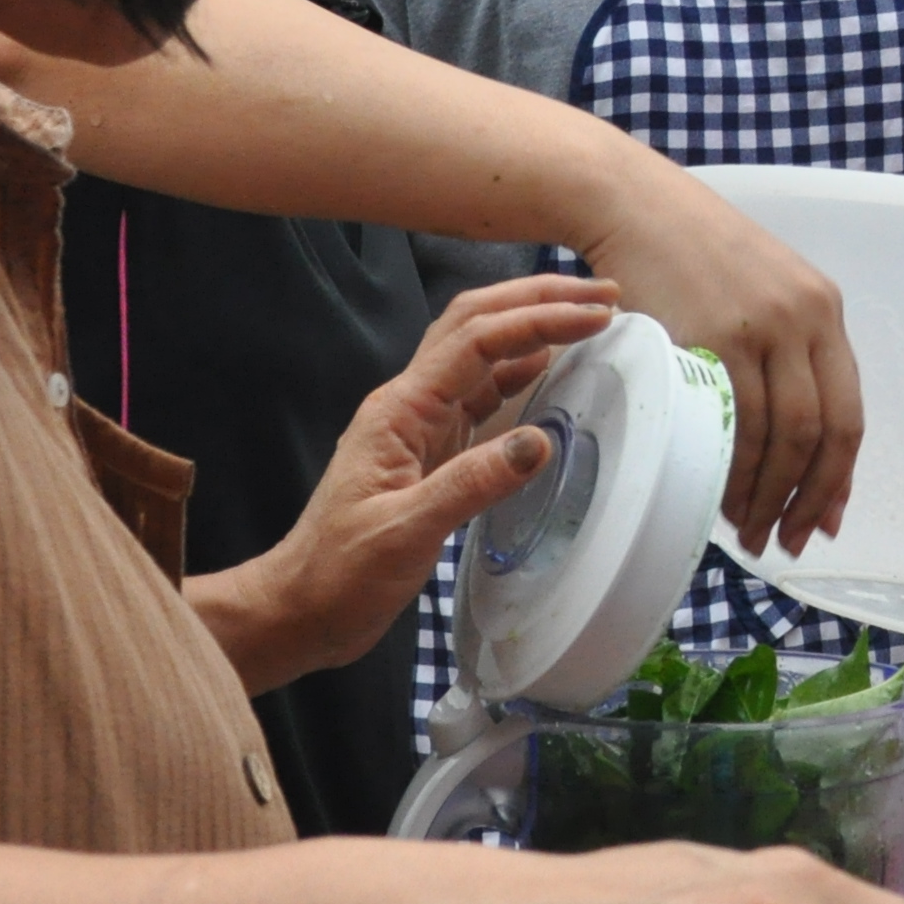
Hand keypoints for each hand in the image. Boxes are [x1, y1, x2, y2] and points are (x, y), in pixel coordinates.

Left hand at [196, 275, 618, 690]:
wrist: (301, 608)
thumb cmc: (339, 573)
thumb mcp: (404, 532)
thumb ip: (470, 484)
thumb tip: (539, 442)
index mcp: (400, 410)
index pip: (476, 340)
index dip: (538, 319)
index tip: (595, 316)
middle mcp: (411, 405)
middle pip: (476, 325)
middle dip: (537, 300)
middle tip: (602, 295)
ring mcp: (421, 427)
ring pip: (481, 355)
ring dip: (533, 328)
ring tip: (587, 318)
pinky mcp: (433, 452)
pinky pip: (482, 397)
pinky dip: (521, 374)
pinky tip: (550, 373)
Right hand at [572, 153, 865, 555]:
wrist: (635, 205)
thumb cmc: (693, 256)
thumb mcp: (766, 292)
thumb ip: (790, 356)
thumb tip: (801, 449)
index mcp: (823, 310)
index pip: (849, 414)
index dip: (838, 479)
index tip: (823, 521)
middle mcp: (800, 318)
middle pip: (818, 433)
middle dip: (801, 499)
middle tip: (780, 540)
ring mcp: (754, 327)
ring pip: (774, 435)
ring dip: (761, 494)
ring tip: (745, 528)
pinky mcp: (704, 335)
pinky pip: (724, 420)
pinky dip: (724, 467)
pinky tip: (714, 493)